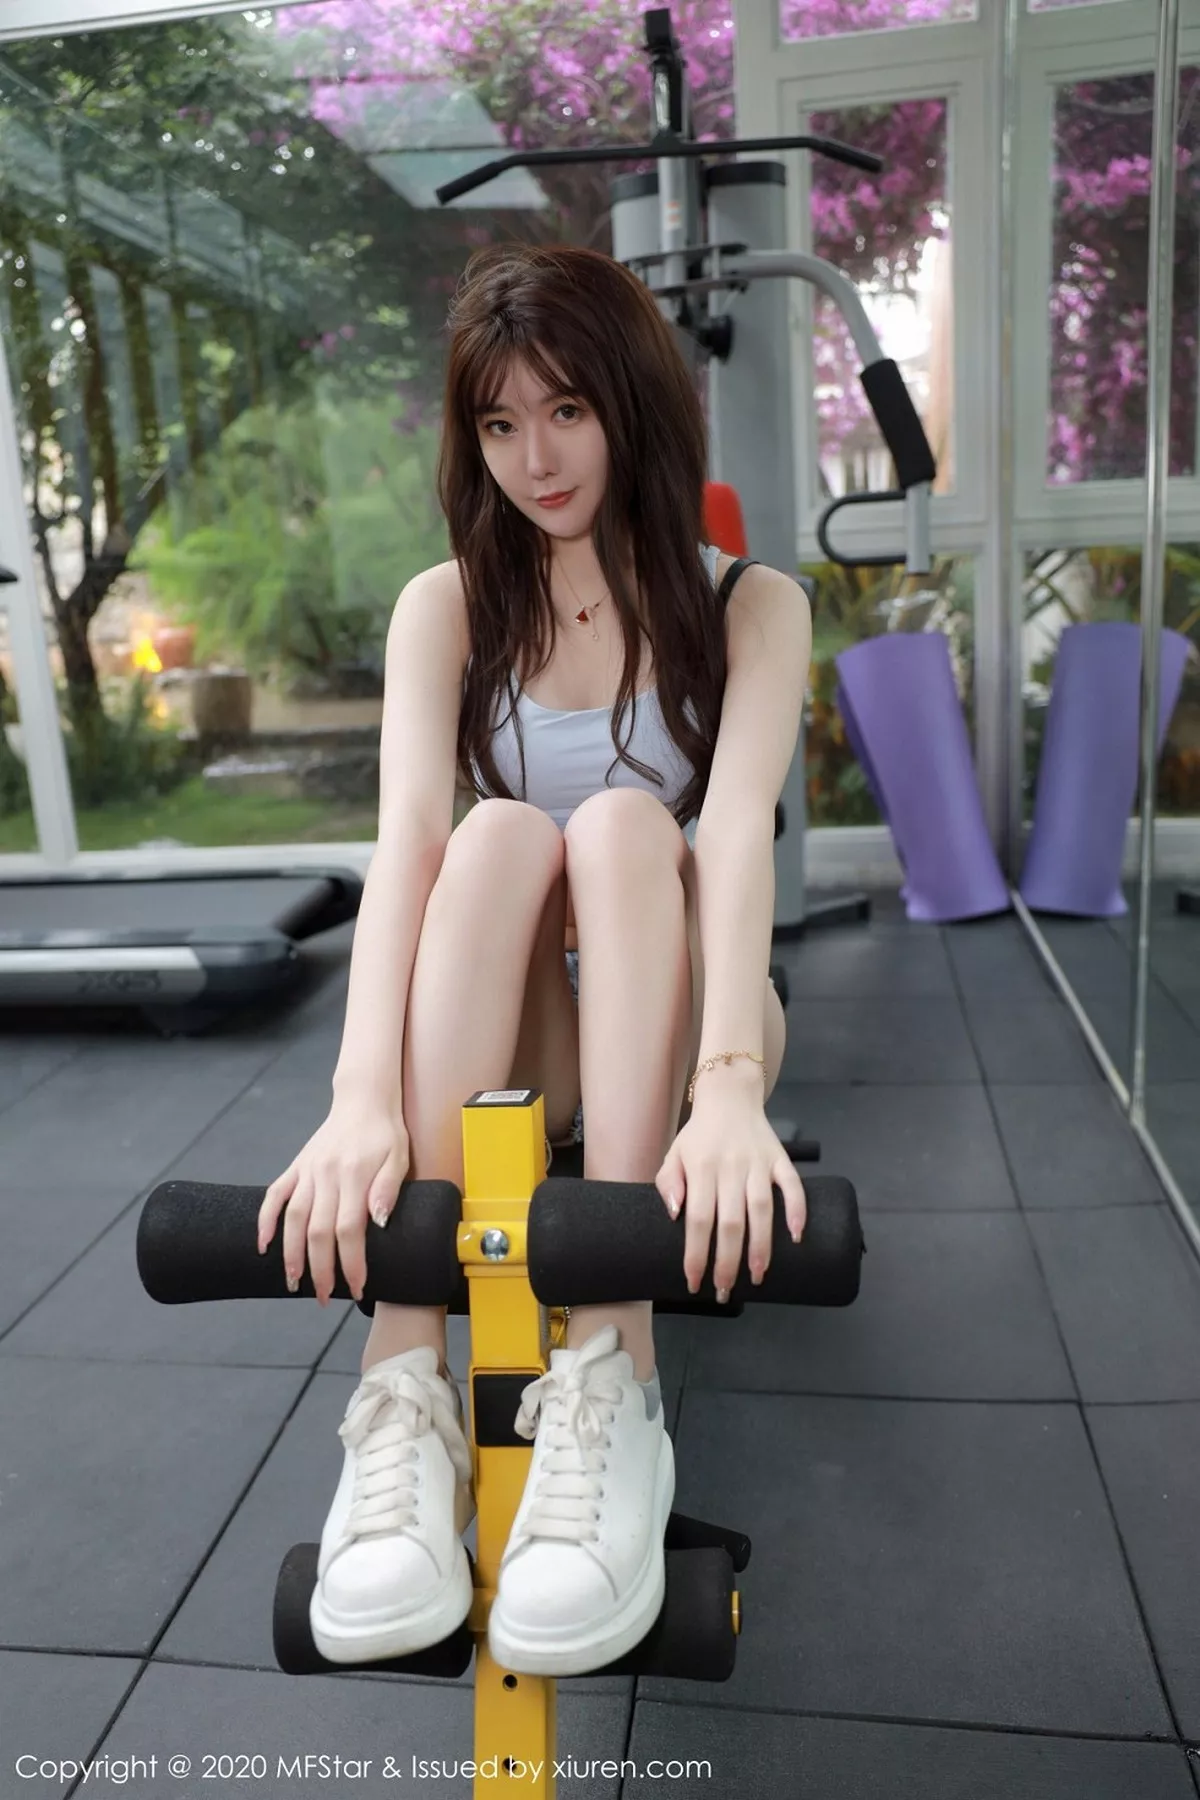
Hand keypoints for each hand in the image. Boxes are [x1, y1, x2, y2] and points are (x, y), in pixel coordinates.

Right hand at [256, 1101, 410, 1305]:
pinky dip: (265, 1220)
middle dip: (319, 1269)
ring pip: (293, 1218)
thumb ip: (389, 1188)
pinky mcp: (296, 1167)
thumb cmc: (386, 1133)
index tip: (357, 1289)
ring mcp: (307, 1171)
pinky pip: (275, 1194)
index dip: (351, 1262)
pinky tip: (262, 1245)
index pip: (350, 1229)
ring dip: (291, 1253)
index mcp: (355, 1175)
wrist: (363, 1100)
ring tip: (292, 1282)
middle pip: (318, 1231)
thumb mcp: (400, 1157)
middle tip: (323, 1298)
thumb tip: (379, 1222)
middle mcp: (326, 1175)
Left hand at [655, 1100, 806, 1299]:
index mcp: (701, 1167)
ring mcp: (759, 1162)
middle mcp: (731, 1166)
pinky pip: (792, 1184)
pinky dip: (797, 1210)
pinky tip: (797, 1236)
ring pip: (762, 1209)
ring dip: (761, 1245)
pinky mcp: (781, 1158)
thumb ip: (668, 1183)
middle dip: (728, 1261)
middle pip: (731, 1221)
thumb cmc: (699, 1134)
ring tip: (758, 1275)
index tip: (694, 1282)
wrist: (730, 1095)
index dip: (696, 1253)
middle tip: (725, 1291)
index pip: (698, 1218)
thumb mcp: (674, 1154)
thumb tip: (675, 1215)